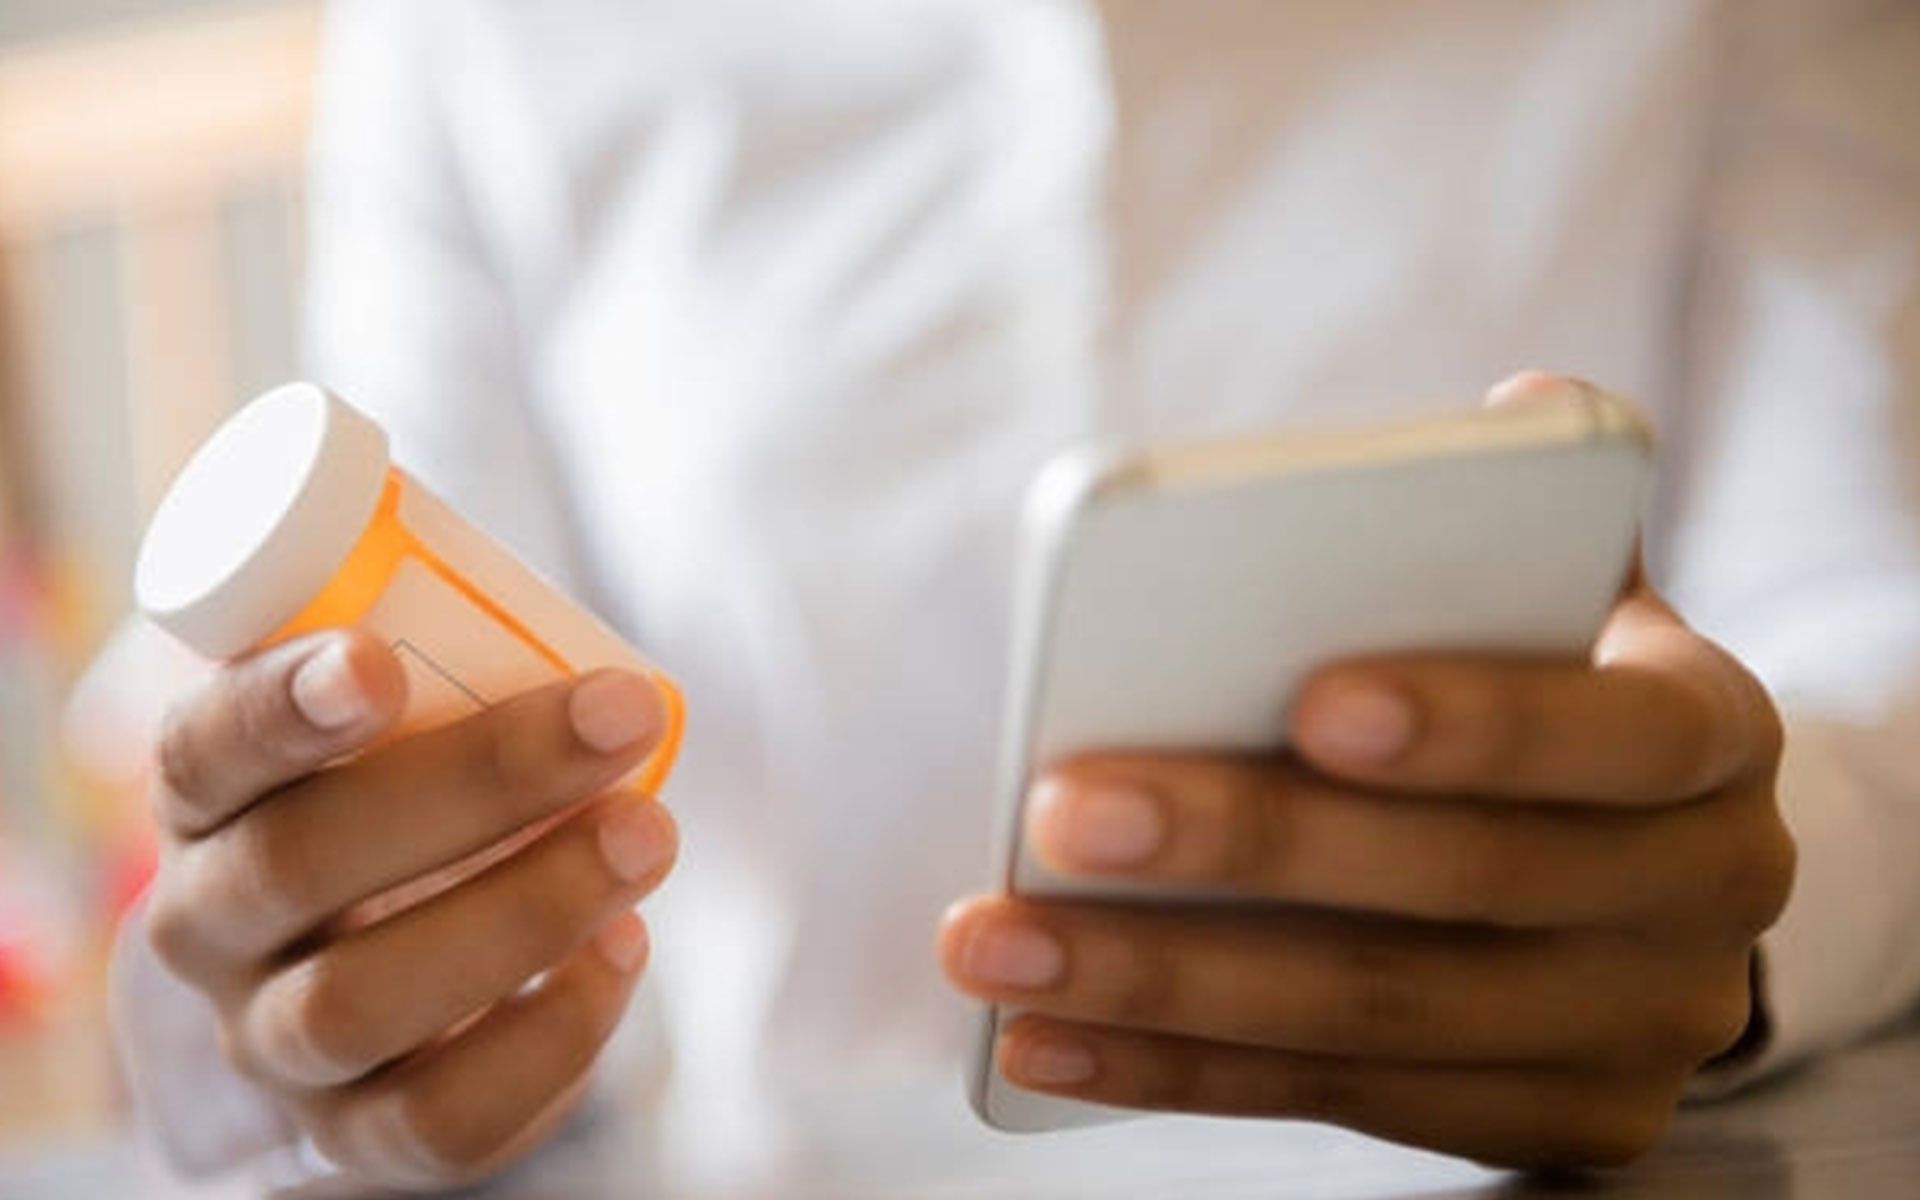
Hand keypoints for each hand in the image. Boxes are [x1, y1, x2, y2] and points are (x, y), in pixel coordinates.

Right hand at [139, 631, 677, 1188]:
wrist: (335, 991)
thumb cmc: (394, 815)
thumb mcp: (384, 740)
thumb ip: (446, 683)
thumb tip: (601, 674)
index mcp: (207, 801)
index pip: (206, 749)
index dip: (280, 706)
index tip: (377, 660)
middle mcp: (211, 926)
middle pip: (299, 863)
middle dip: (480, 782)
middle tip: (620, 717)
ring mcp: (274, 1043)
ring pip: (360, 1002)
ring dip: (528, 910)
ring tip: (647, 834)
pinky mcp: (357, 1135)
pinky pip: (445, 1114)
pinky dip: (554, 1030)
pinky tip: (624, 946)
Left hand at [941, 423, 1792, 1169]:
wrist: (1649, 872)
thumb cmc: (1551, 693)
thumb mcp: (1564, 605)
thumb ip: (1526, 530)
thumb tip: (1510, 408)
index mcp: (1715, 738)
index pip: (1620, 736)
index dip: (1476, 723)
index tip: (1308, 699)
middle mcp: (1707, 897)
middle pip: (1466, 883)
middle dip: (1251, 846)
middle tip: (1064, 809)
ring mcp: (1636, 1031)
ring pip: (1378, 1014)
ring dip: (1165, 980)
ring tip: (998, 943)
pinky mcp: (1562, 1122)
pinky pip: (1341, 1099)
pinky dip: (1178, 1072)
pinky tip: (1047, 1039)